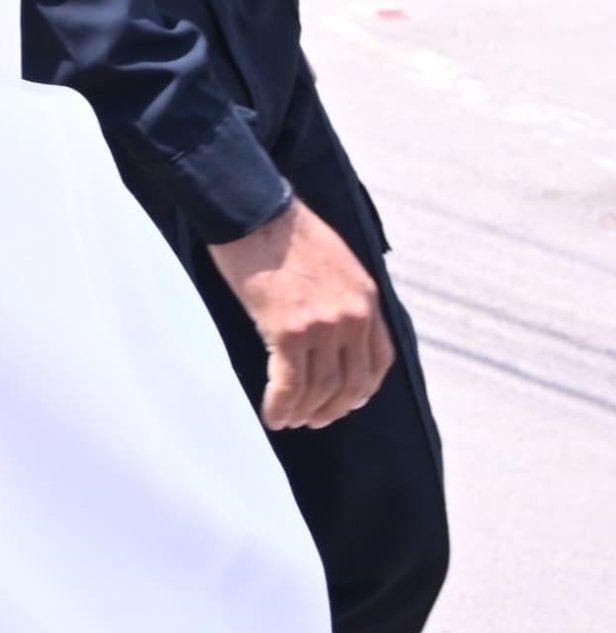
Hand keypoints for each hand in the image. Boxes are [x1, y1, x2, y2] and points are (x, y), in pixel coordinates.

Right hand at [210, 199, 394, 429]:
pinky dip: (281, 405)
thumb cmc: (286, 231)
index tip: (345, 401)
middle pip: (351, 383)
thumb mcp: (338, 263)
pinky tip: (273, 415)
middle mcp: (351, 318)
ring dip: (304, 411)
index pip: (378, 362)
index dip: (361, 390)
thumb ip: (345, 297)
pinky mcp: (287, 331)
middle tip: (314, 419)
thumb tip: (334, 329)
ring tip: (289, 419)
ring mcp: (321, 327)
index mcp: (367, 301)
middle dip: (333, 408)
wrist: (254, 212)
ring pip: (320, 388)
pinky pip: (289, 383)